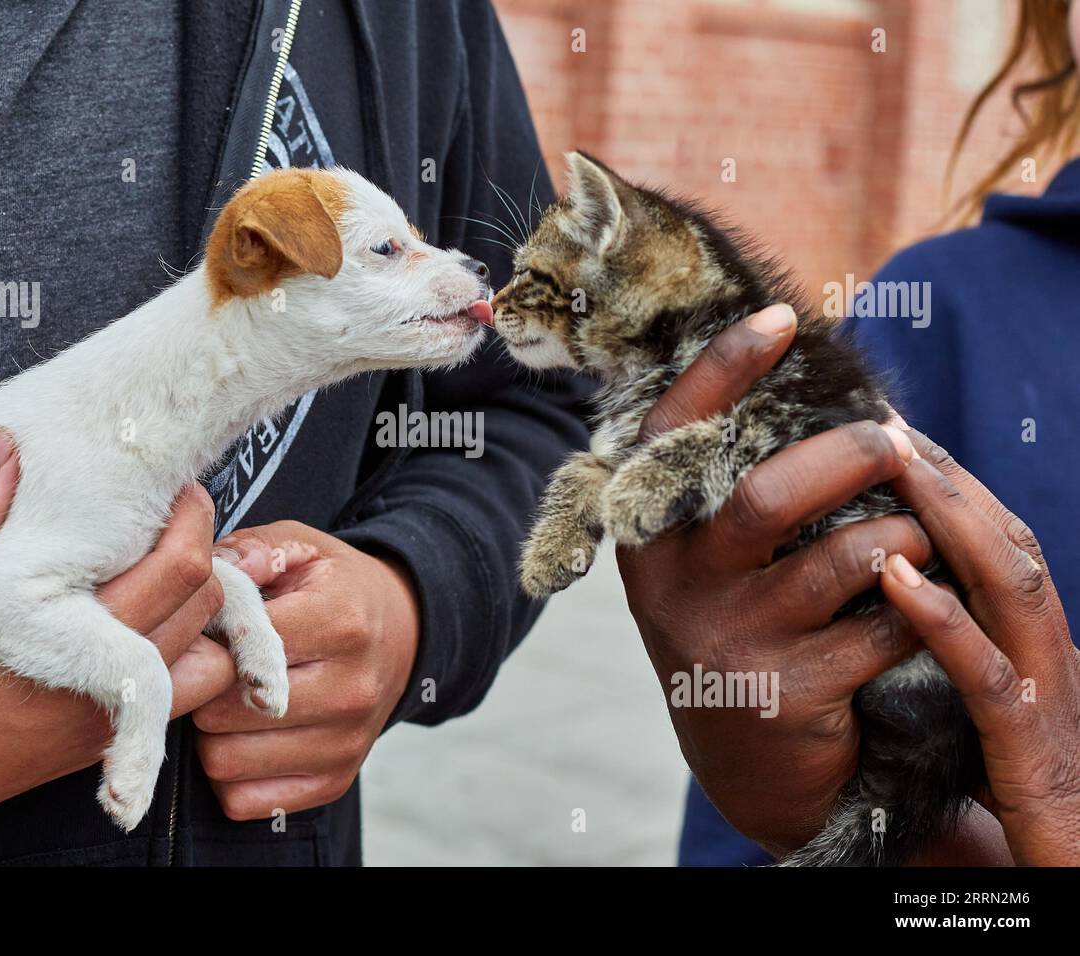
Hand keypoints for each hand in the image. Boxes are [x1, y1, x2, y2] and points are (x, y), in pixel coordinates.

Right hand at [0, 431, 236, 847]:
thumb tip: (3, 445)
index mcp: (69, 642)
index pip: (179, 573)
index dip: (191, 519)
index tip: (177, 487)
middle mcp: (105, 689)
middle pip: (206, 607)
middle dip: (201, 551)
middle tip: (173, 514)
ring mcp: (111, 720)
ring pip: (208, 655)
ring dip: (202, 608)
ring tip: (165, 565)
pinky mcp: (105, 740)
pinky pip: (180, 694)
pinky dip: (185, 652)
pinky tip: (147, 620)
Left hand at [191, 521, 418, 818]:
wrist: (402, 635)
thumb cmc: (335, 588)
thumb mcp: (302, 548)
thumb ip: (253, 549)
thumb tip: (211, 570)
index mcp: (342, 622)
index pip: (239, 650)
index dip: (200, 640)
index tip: (194, 632)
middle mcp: (351, 689)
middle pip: (222, 712)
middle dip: (199, 690)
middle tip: (203, 669)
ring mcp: (346, 743)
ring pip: (225, 761)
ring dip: (208, 735)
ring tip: (222, 700)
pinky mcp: (335, 781)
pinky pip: (243, 800)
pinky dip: (229, 775)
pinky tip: (241, 737)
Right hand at [616, 305, 945, 856]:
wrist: (746, 763)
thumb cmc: (740, 631)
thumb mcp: (708, 566)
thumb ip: (727, 492)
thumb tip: (803, 388)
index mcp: (650, 538)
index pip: (673, 436)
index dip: (724, 370)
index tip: (782, 317)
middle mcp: (675, 588)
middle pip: (765, 496)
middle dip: (846, 457)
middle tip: (891, 442)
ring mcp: (728, 643)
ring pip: (837, 560)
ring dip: (900, 535)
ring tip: (920, 533)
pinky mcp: (786, 693)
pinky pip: (880, 626)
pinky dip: (917, 604)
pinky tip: (920, 602)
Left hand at [879, 429, 1079, 865]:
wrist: (1067, 878)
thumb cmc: (1015, 790)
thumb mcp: (980, 703)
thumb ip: (955, 646)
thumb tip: (886, 587)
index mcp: (1033, 642)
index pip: (993, 542)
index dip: (947, 482)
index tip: (890, 429)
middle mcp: (1050, 654)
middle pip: (1005, 542)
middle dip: (948, 476)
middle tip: (885, 418)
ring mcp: (1048, 698)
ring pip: (1009, 585)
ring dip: (952, 517)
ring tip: (894, 462)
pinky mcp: (1031, 752)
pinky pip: (986, 675)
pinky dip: (942, 618)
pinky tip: (896, 576)